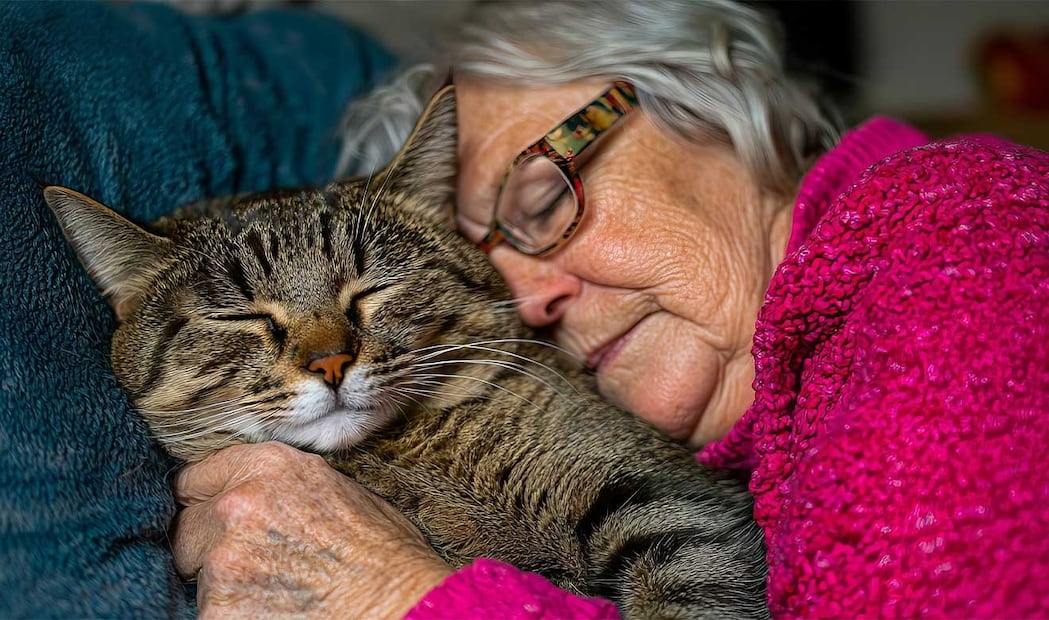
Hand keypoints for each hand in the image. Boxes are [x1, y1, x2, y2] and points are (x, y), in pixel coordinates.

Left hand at [172, 442, 453, 618]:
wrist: (401, 605)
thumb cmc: (384, 554)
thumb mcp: (336, 490)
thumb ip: (280, 487)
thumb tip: (250, 496)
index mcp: (269, 466)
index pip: (195, 478)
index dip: (207, 503)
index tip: (215, 520)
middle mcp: (238, 504)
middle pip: (188, 529)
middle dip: (210, 548)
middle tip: (257, 567)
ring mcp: (224, 560)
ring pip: (199, 576)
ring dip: (227, 587)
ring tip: (279, 594)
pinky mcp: (219, 612)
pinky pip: (211, 613)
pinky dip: (235, 616)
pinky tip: (276, 615)